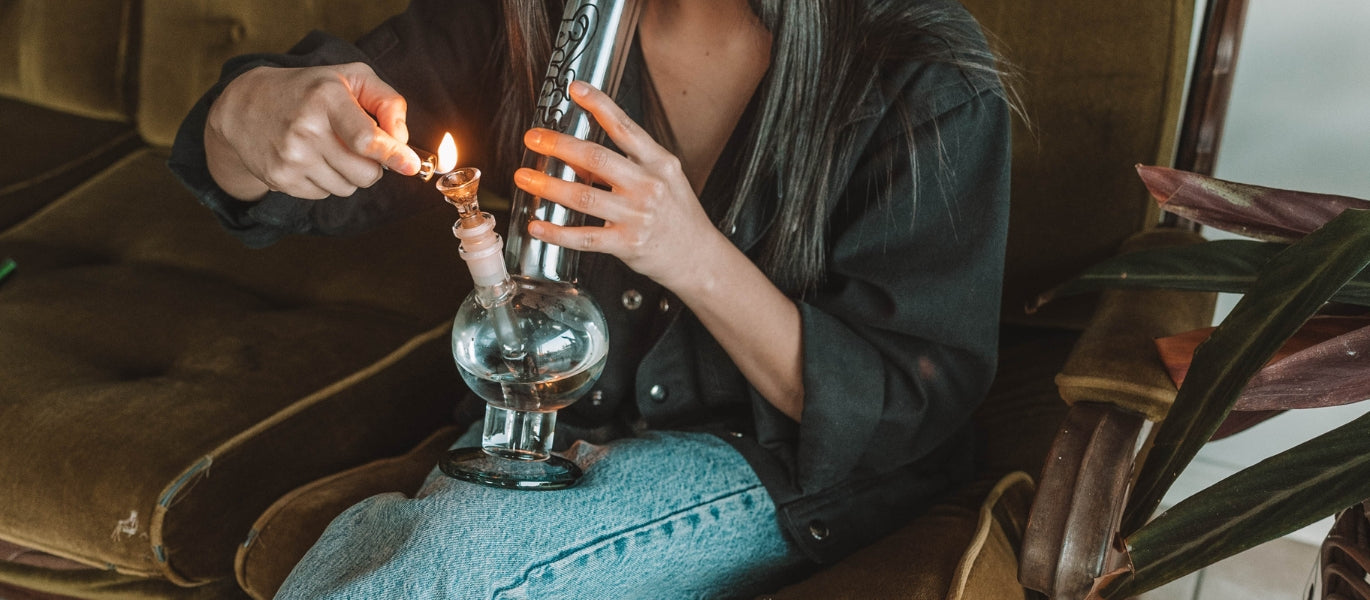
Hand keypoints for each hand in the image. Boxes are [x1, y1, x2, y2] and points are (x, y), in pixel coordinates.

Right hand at [204, 62, 420, 200]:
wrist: (245, 106)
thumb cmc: (309, 90)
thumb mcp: (351, 77)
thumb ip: (387, 102)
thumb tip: (402, 140)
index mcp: (325, 98)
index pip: (366, 139)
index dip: (393, 155)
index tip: (411, 166)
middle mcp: (306, 129)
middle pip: (365, 172)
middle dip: (373, 165)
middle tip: (358, 145)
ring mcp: (291, 157)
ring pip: (348, 188)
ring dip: (350, 174)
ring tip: (330, 148)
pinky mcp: (281, 178)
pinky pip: (325, 195)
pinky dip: (327, 181)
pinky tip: (312, 158)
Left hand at [513, 81, 728, 292]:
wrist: (698, 256)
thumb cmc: (676, 214)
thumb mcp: (661, 179)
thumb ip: (623, 165)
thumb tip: (575, 154)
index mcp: (659, 163)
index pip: (626, 128)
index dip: (600, 105)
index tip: (576, 89)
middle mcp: (649, 186)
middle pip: (597, 159)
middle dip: (560, 145)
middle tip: (533, 137)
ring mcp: (638, 216)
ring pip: (584, 197)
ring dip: (548, 186)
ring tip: (524, 177)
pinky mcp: (627, 244)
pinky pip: (584, 237)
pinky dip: (557, 232)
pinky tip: (537, 226)